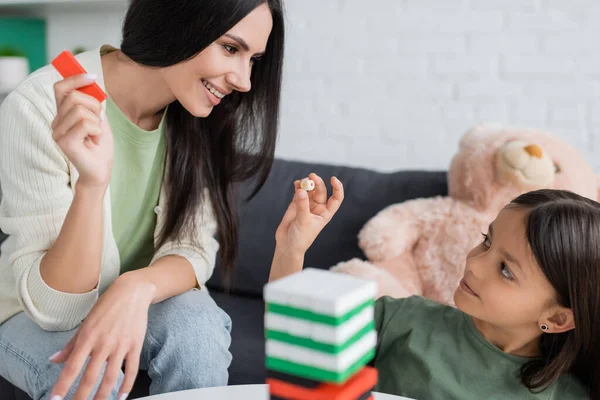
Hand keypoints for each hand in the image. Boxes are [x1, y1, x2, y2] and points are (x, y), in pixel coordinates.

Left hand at [49, 273, 154, 399]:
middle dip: (81, 396)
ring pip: (111, 376)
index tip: (55, 399)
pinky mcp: (135, 345)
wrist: (132, 292)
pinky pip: (131, 369)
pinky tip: (121, 396)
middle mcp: (103, 343)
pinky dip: (127, 384)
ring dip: (103, 395)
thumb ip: (71, 345)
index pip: (72, 367)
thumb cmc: (107, 306)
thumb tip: (54, 360)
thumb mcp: (86, 323)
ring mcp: (121, 345)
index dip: (63, 385)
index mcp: (88, 337)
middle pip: (90, 376)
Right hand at [51, 74, 112, 188]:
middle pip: (74, 97)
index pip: (61, 88)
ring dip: (97, 122)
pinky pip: (85, 124)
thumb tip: (90, 82)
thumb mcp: (99, 119)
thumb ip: (92, 103)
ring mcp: (58, 132)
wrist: (100, 170)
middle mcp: (56, 122)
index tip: (93, 76)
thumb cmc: (100, 146)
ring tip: (96, 135)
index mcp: (63, 114)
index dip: (75, 78)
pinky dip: (97, 131)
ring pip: (81, 110)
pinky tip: (95, 141)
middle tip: (99, 122)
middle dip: (94, 106)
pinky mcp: (65, 142)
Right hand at [275, 173, 343, 253]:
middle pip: (320, 191)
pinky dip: (298, 186)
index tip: (333, 179)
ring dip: (307, 183)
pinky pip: (299, 191)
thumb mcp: (304, 221)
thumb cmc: (301, 238)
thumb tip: (302, 190)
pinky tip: (296, 183)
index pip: (336, 198)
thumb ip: (303, 205)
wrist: (288, 244)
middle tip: (311, 177)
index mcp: (325, 213)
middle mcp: (318, 207)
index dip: (337, 188)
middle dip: (317, 183)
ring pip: (310, 189)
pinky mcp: (296, 203)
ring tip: (301, 182)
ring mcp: (307, 204)